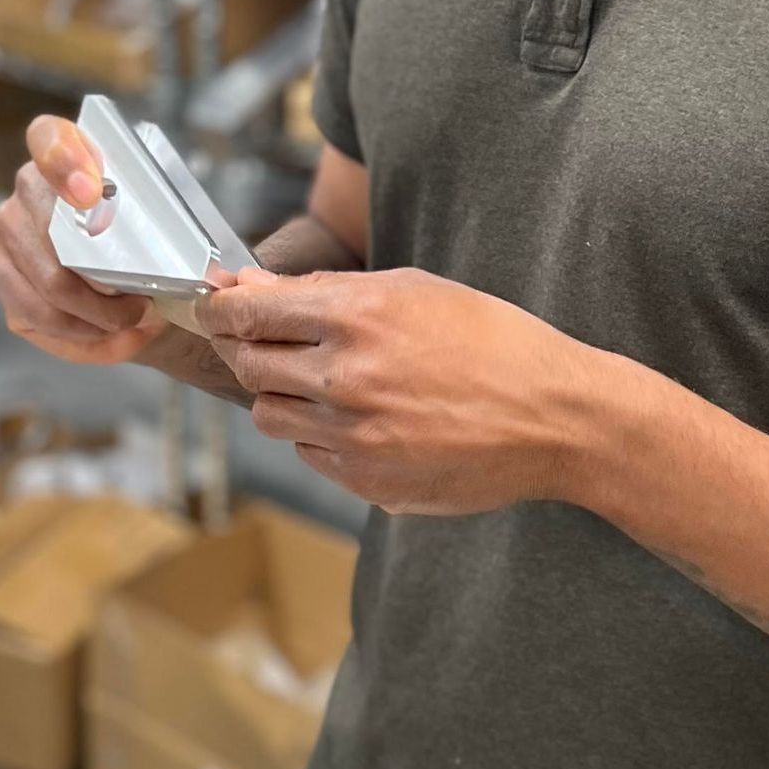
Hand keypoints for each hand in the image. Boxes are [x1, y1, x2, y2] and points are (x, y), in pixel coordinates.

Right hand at [0, 115, 166, 365]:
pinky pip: (40, 317)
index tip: (91, 194)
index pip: (49, 138)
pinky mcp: (4, 279)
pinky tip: (114, 335)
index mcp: (68, 151)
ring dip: (100, 314)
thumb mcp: (166, 215)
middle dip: (103, 278)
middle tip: (145, 300)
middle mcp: (28, 190)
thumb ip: (158, 217)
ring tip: (136, 320)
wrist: (140, 273)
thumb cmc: (151, 235)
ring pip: (48, 284)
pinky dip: (84, 335)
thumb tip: (176, 260)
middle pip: (51, 232)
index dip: (65, 162)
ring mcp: (8, 235)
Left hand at [196, 267, 598, 515]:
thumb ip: (328, 290)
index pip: (250, 312)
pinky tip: (362, 416)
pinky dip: (319, 433)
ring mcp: (351, 435)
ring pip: (269, 414)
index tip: (217, 304)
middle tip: (266, 339)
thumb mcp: (415, 289)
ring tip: (325, 380)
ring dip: (281, 393)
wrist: (552, 415)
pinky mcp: (364, 481)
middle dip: (247, 347)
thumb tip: (254, 288)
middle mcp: (344, 376)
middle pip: (248, 363)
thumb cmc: (492, 339)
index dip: (223, 307)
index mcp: (358, 314)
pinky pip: (310, 453)